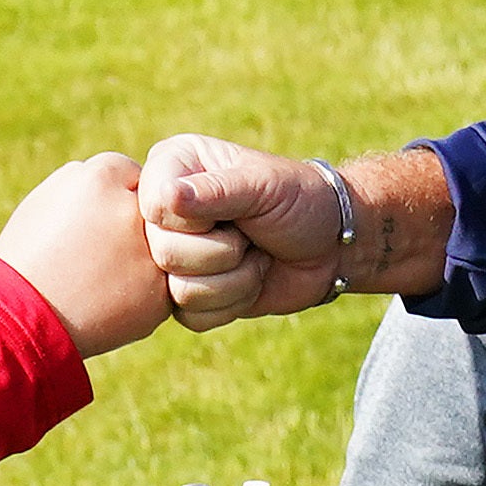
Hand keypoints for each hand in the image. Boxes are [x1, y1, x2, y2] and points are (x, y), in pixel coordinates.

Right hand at [0, 151, 173, 354]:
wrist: (22, 320)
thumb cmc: (27, 258)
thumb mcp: (45, 200)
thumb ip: (86, 180)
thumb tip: (119, 179)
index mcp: (101, 178)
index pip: (129, 174)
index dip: (111, 199)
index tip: (92, 220)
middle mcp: (132, 210)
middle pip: (151, 210)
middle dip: (131, 227)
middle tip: (100, 251)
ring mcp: (151, 254)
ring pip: (162, 249)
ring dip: (141, 259)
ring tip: (101, 278)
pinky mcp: (160, 294)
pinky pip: (162, 285)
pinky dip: (142, 293)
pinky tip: (110, 300)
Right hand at [138, 137, 347, 325]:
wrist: (329, 246)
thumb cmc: (299, 200)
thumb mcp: (263, 185)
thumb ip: (215, 191)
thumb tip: (165, 196)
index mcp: (171, 168)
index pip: (155, 207)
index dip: (198, 221)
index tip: (234, 206)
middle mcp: (163, 211)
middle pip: (165, 253)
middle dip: (224, 253)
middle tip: (249, 234)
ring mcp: (172, 255)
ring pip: (179, 291)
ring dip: (235, 280)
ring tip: (254, 255)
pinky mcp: (186, 295)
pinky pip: (190, 318)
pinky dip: (231, 305)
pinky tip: (249, 280)